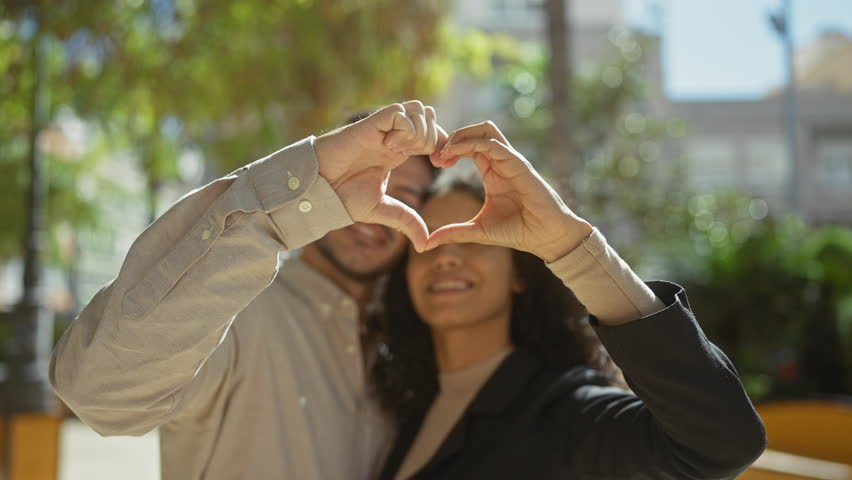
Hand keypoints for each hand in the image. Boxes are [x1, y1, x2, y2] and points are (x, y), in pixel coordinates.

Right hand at [314, 101, 444, 251]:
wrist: (318, 191)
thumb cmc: (342, 196)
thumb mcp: (382, 210)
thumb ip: (406, 221)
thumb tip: (425, 245)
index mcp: (398, 151)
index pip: (433, 133)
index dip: (444, 145)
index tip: (443, 165)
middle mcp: (392, 135)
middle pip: (428, 116)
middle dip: (435, 137)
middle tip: (426, 159)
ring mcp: (381, 128)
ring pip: (417, 109)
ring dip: (419, 132)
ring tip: (403, 153)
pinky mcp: (369, 125)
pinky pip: (398, 113)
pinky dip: (403, 130)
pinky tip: (391, 147)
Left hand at [427, 121, 592, 261]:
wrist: (545, 237)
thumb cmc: (518, 231)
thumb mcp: (478, 230)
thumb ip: (453, 232)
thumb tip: (427, 243)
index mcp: (492, 171)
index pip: (468, 146)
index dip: (449, 149)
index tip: (435, 163)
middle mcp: (501, 161)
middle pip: (476, 131)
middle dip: (452, 138)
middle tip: (437, 158)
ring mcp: (510, 160)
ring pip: (486, 129)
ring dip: (462, 135)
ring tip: (446, 153)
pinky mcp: (518, 164)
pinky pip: (493, 143)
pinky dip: (471, 143)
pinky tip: (455, 155)